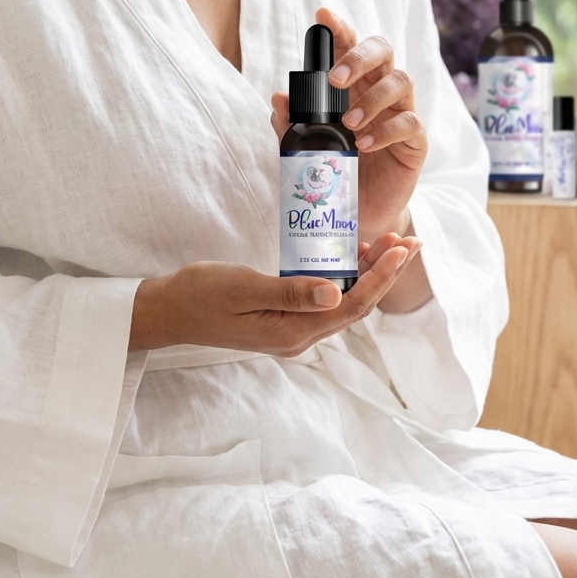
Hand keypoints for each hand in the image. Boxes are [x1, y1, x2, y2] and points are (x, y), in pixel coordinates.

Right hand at [129, 234, 420, 354]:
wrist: (166, 312)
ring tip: (390, 245)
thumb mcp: (244, 288)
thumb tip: (337, 294)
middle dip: (386, 273)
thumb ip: (291, 292)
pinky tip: (352, 259)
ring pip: (343, 304)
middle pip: (356, 306)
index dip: (382, 275)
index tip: (402, 246)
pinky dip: (346, 278)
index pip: (352, 304)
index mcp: (293, 332)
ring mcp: (291, 331)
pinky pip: (326, 302)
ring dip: (370, 275)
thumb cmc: (199, 295)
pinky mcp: (283, 321)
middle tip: (409, 240)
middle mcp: (298, 337)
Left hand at [271, 7, 427, 241]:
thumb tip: (279, 96)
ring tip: (348, 123)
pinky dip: (385, 130)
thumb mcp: (307, 147)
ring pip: (401, 81)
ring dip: (372, 98)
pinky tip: (365, 144)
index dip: (339, 27)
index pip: (349, 45)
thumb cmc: (335, 170)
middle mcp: (379, 90)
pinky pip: (410, 122)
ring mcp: (400, 113)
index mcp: (353, 83)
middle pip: (383, 50)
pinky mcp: (415, 140)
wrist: (358, 213)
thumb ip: (292, 122)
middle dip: (359, 57)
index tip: (322, 15)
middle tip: (334, 80)